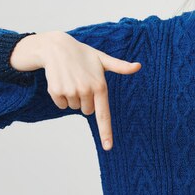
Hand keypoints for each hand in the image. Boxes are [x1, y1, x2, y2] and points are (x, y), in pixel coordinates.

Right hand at [38, 32, 141, 150]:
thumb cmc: (83, 54)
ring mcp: (70, 91)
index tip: (108, 147)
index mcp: (100, 85)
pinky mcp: (56, 91)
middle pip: (87, 110)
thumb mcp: (102, 59)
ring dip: (73, 96)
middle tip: (82, 81)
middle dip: (85, 99)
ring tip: (72, 78)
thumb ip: (120, 66)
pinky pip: (61, 104)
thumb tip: (138, 66)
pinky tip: (62, 80)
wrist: (57, 47)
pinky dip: (61, 96)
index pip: (104, 114)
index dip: (106, 132)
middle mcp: (86, 90)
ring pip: (74, 107)